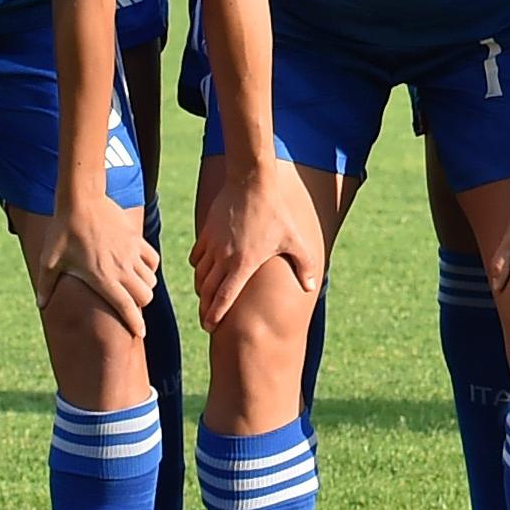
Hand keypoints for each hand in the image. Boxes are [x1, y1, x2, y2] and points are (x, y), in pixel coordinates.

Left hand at [42, 192, 158, 333]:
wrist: (81, 199)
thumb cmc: (63, 231)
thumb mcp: (49, 260)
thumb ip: (46, 285)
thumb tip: (40, 305)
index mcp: (103, 278)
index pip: (126, 308)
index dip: (135, 324)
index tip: (140, 334)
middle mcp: (122, 268)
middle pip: (145, 296)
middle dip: (139, 305)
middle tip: (129, 305)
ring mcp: (131, 253)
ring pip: (150, 280)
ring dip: (144, 287)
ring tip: (133, 287)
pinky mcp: (135, 239)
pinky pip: (153, 260)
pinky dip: (149, 268)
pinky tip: (139, 268)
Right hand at [191, 158, 321, 327]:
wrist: (250, 182)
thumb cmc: (274, 212)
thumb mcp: (293, 240)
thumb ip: (304, 266)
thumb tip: (312, 287)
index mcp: (243, 264)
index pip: (223, 298)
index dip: (214, 315)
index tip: (209, 327)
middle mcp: (223, 258)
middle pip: (207, 291)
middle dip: (205, 308)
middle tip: (206, 319)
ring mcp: (212, 245)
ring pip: (200, 275)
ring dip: (202, 289)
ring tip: (207, 297)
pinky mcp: (206, 233)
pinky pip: (197, 257)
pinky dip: (199, 268)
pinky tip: (204, 270)